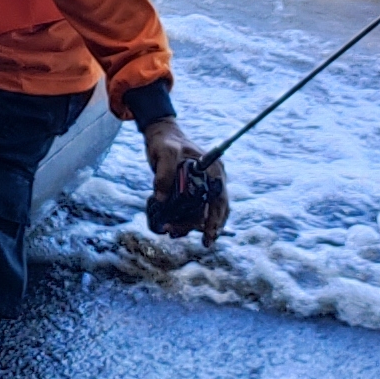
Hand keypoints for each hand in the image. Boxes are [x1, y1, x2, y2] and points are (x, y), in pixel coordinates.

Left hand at [141, 117, 227, 241]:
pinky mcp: (194, 190)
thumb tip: (162, 199)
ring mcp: (204, 185)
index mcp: (214, 169)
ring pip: (205, 212)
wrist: (160, 135)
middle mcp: (213, 179)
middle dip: (208, 227)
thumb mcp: (164, 152)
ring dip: (193, 225)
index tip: (210, 233)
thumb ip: (164, 174)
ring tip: (174, 232)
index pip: (219, 198)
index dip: (216, 218)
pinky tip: (175, 227)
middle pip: (216, 209)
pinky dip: (187, 220)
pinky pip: (195, 210)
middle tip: (203, 243)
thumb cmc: (165, 141)